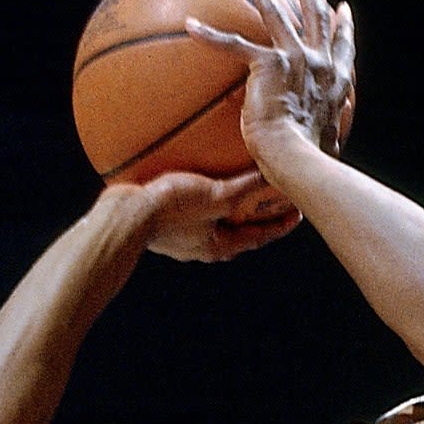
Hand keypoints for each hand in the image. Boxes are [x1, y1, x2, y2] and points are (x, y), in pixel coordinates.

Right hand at [124, 170, 296, 263]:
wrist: (126, 217)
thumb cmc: (170, 209)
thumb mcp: (215, 196)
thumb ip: (243, 189)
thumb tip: (271, 176)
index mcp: (220, 246)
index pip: (259, 236)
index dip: (279, 225)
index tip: (296, 215)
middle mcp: (205, 248)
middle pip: (240, 234)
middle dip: (257, 221)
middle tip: (273, 206)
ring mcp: (186, 241)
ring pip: (217, 228)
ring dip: (231, 216)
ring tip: (239, 198)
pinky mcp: (168, 228)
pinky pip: (196, 218)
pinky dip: (207, 207)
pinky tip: (200, 192)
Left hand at [184, 0, 355, 172]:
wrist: (300, 161)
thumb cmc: (311, 165)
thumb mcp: (324, 148)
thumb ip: (319, 140)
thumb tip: (313, 158)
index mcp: (335, 82)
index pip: (341, 46)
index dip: (341, 26)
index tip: (341, 8)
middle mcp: (319, 63)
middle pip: (313, 13)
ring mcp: (296, 58)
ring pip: (276, 14)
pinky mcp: (269, 64)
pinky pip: (233, 45)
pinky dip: (210, 36)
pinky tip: (191, 25)